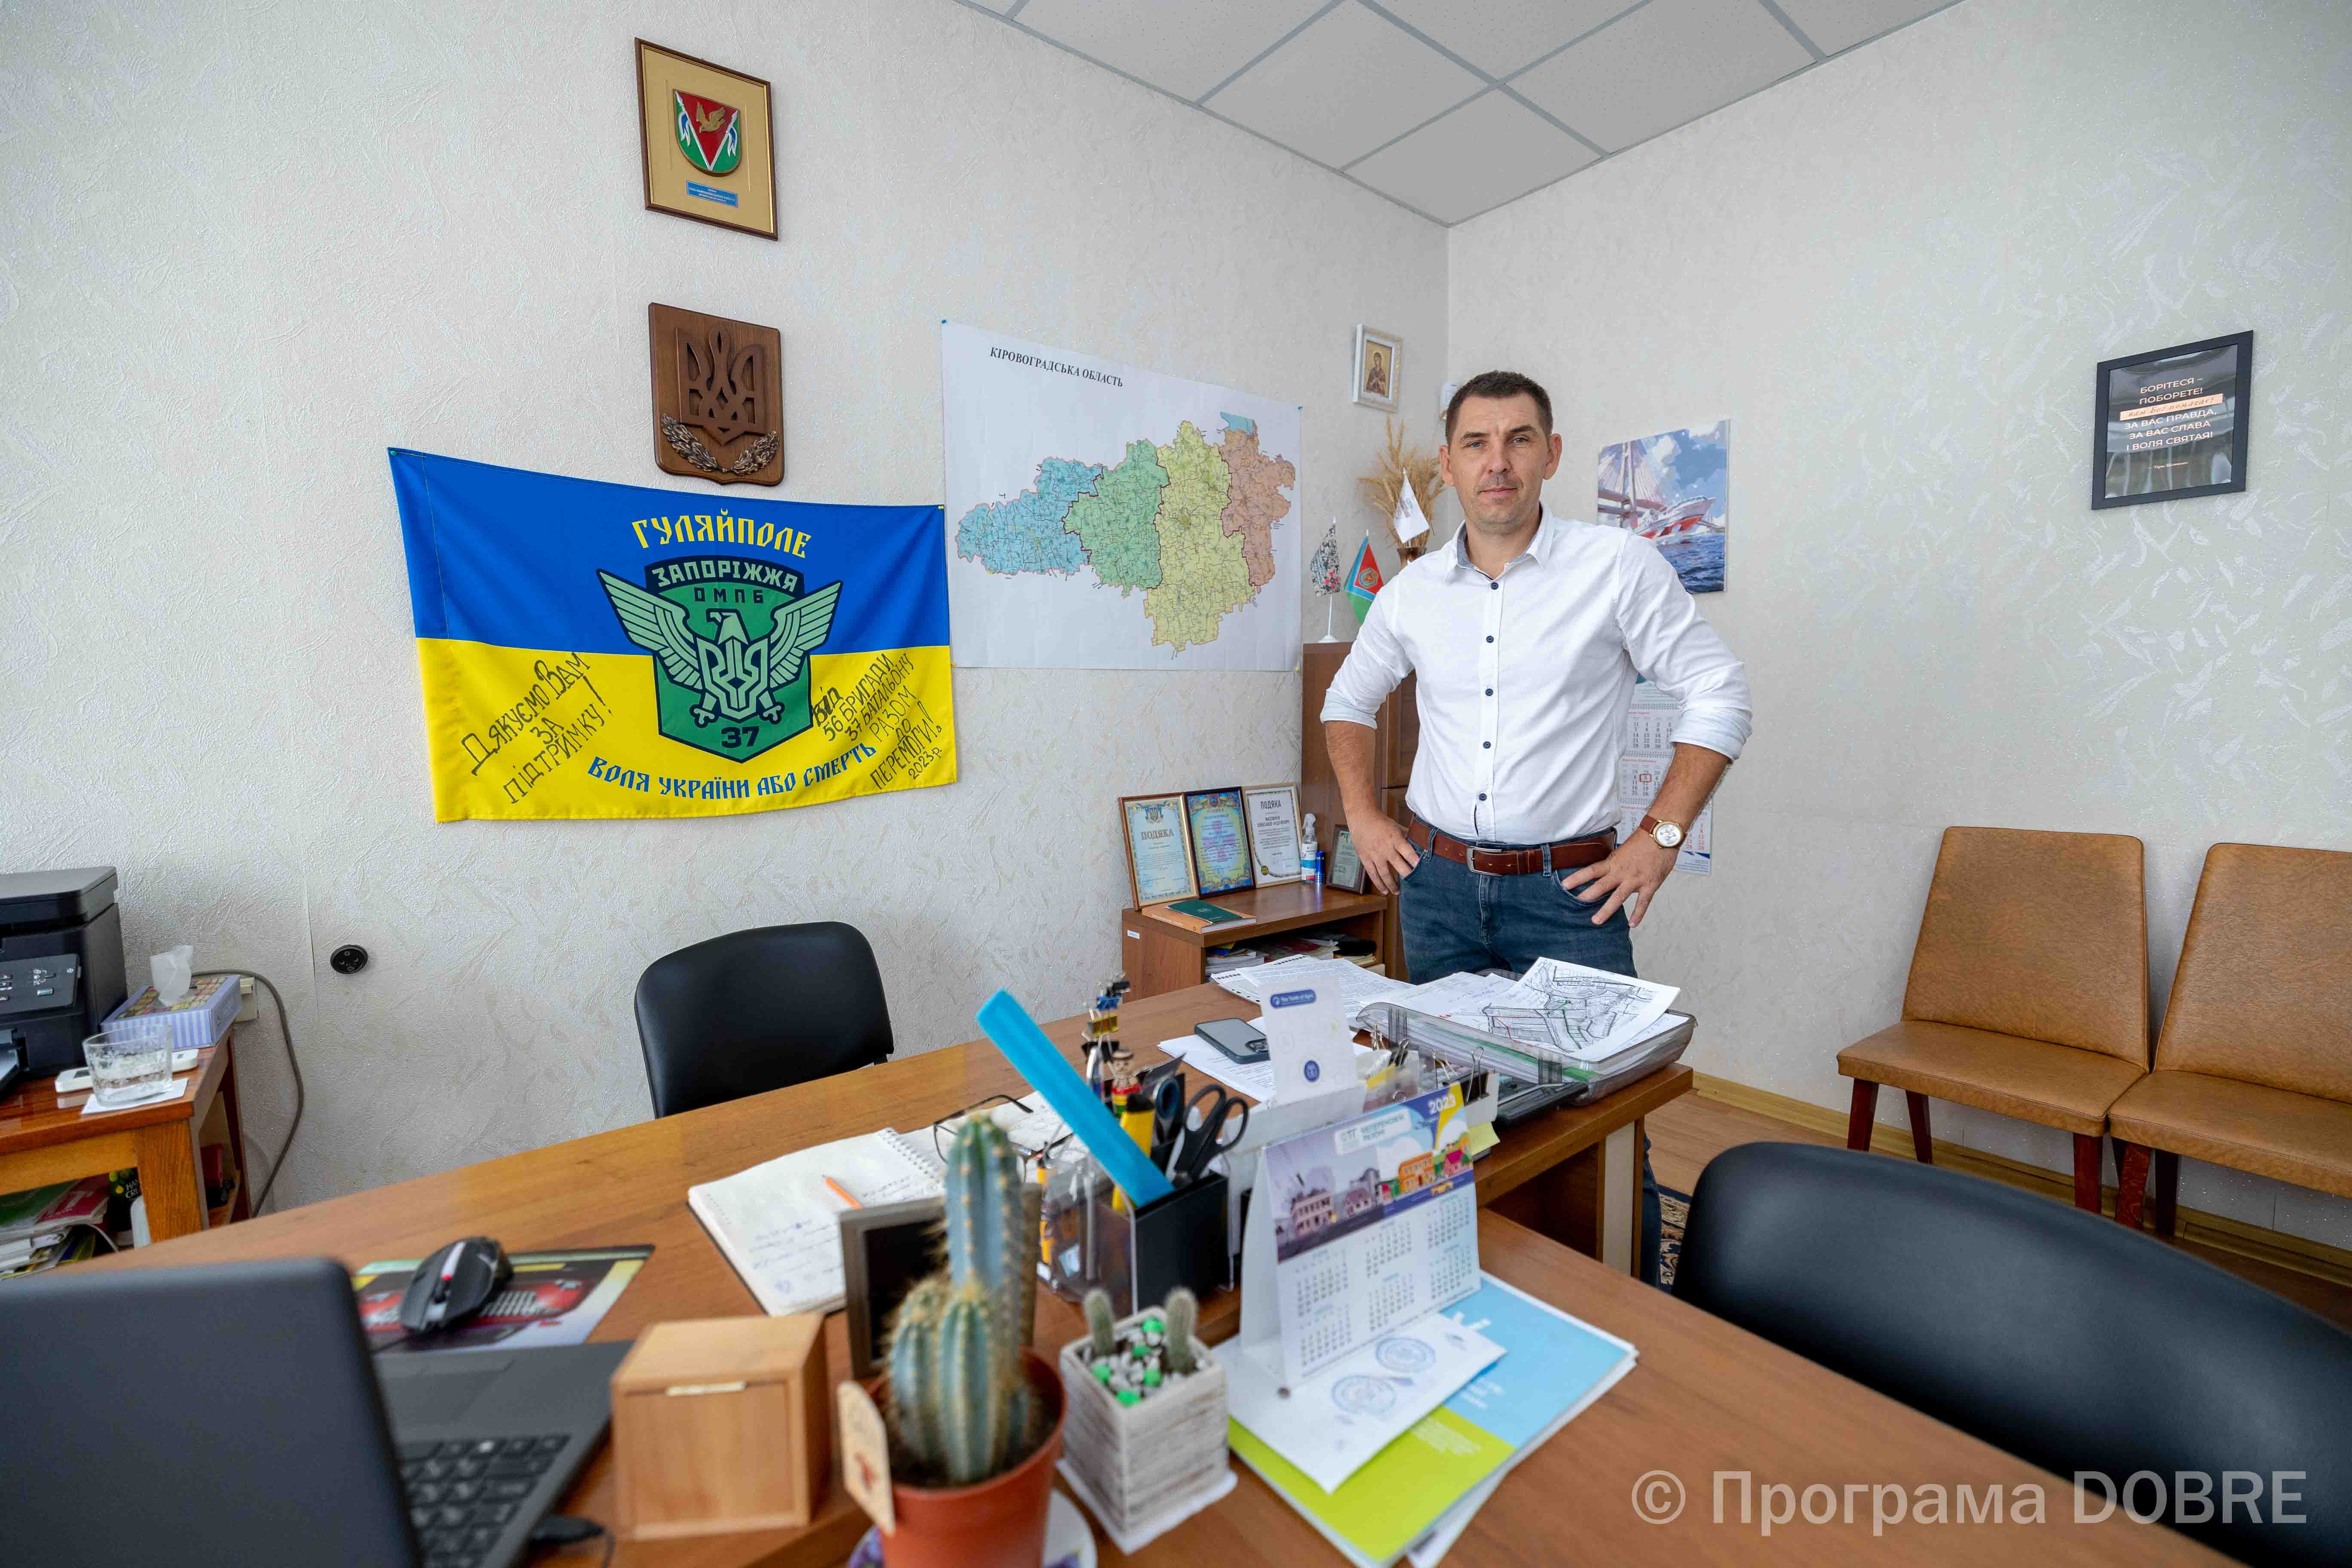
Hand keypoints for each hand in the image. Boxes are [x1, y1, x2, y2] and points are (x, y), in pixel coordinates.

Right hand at [1349, 813, 1420, 893]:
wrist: (1361, 817)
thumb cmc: (1380, 822)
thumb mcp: (1396, 826)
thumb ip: (1407, 836)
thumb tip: (1420, 843)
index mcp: (1394, 838)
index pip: (1406, 850)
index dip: (1413, 859)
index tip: (1420, 867)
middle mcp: (1385, 848)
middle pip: (1397, 864)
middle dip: (1406, 874)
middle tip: (1413, 882)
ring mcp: (1375, 855)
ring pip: (1384, 873)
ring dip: (1392, 884)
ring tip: (1398, 892)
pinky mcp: (1366, 858)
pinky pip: (1373, 874)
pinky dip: (1379, 883)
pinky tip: (1385, 890)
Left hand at [1559, 835, 1675, 925]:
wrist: (1662, 834)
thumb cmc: (1644, 841)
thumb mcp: (1624, 850)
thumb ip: (1615, 863)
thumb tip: (1606, 873)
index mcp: (1614, 862)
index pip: (1591, 870)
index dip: (1577, 878)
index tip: (1564, 885)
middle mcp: (1622, 872)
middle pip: (1601, 886)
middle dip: (1587, 896)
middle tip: (1575, 906)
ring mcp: (1636, 879)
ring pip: (1618, 897)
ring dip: (1606, 910)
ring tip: (1596, 921)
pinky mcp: (1650, 884)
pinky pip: (1643, 902)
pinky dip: (1638, 914)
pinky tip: (1631, 924)